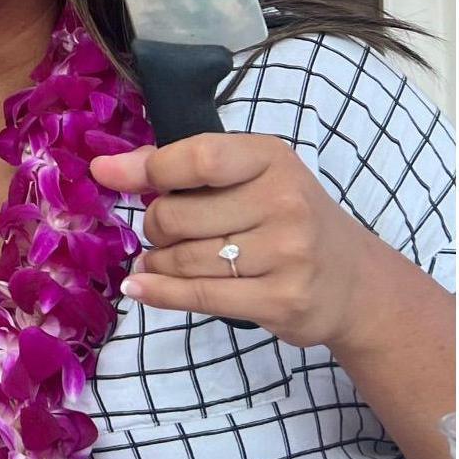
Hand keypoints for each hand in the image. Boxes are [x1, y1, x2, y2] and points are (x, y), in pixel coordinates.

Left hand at [91, 134, 383, 350]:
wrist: (355, 282)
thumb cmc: (283, 218)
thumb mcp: (244, 176)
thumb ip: (176, 166)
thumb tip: (104, 167)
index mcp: (271, 158)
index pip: (197, 158)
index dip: (146, 170)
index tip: (107, 175)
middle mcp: (285, 202)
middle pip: (176, 215)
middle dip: (156, 226)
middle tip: (168, 232)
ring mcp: (288, 253)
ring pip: (182, 259)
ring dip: (158, 262)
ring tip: (163, 260)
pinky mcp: (282, 300)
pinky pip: (198, 296)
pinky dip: (158, 292)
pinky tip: (138, 286)